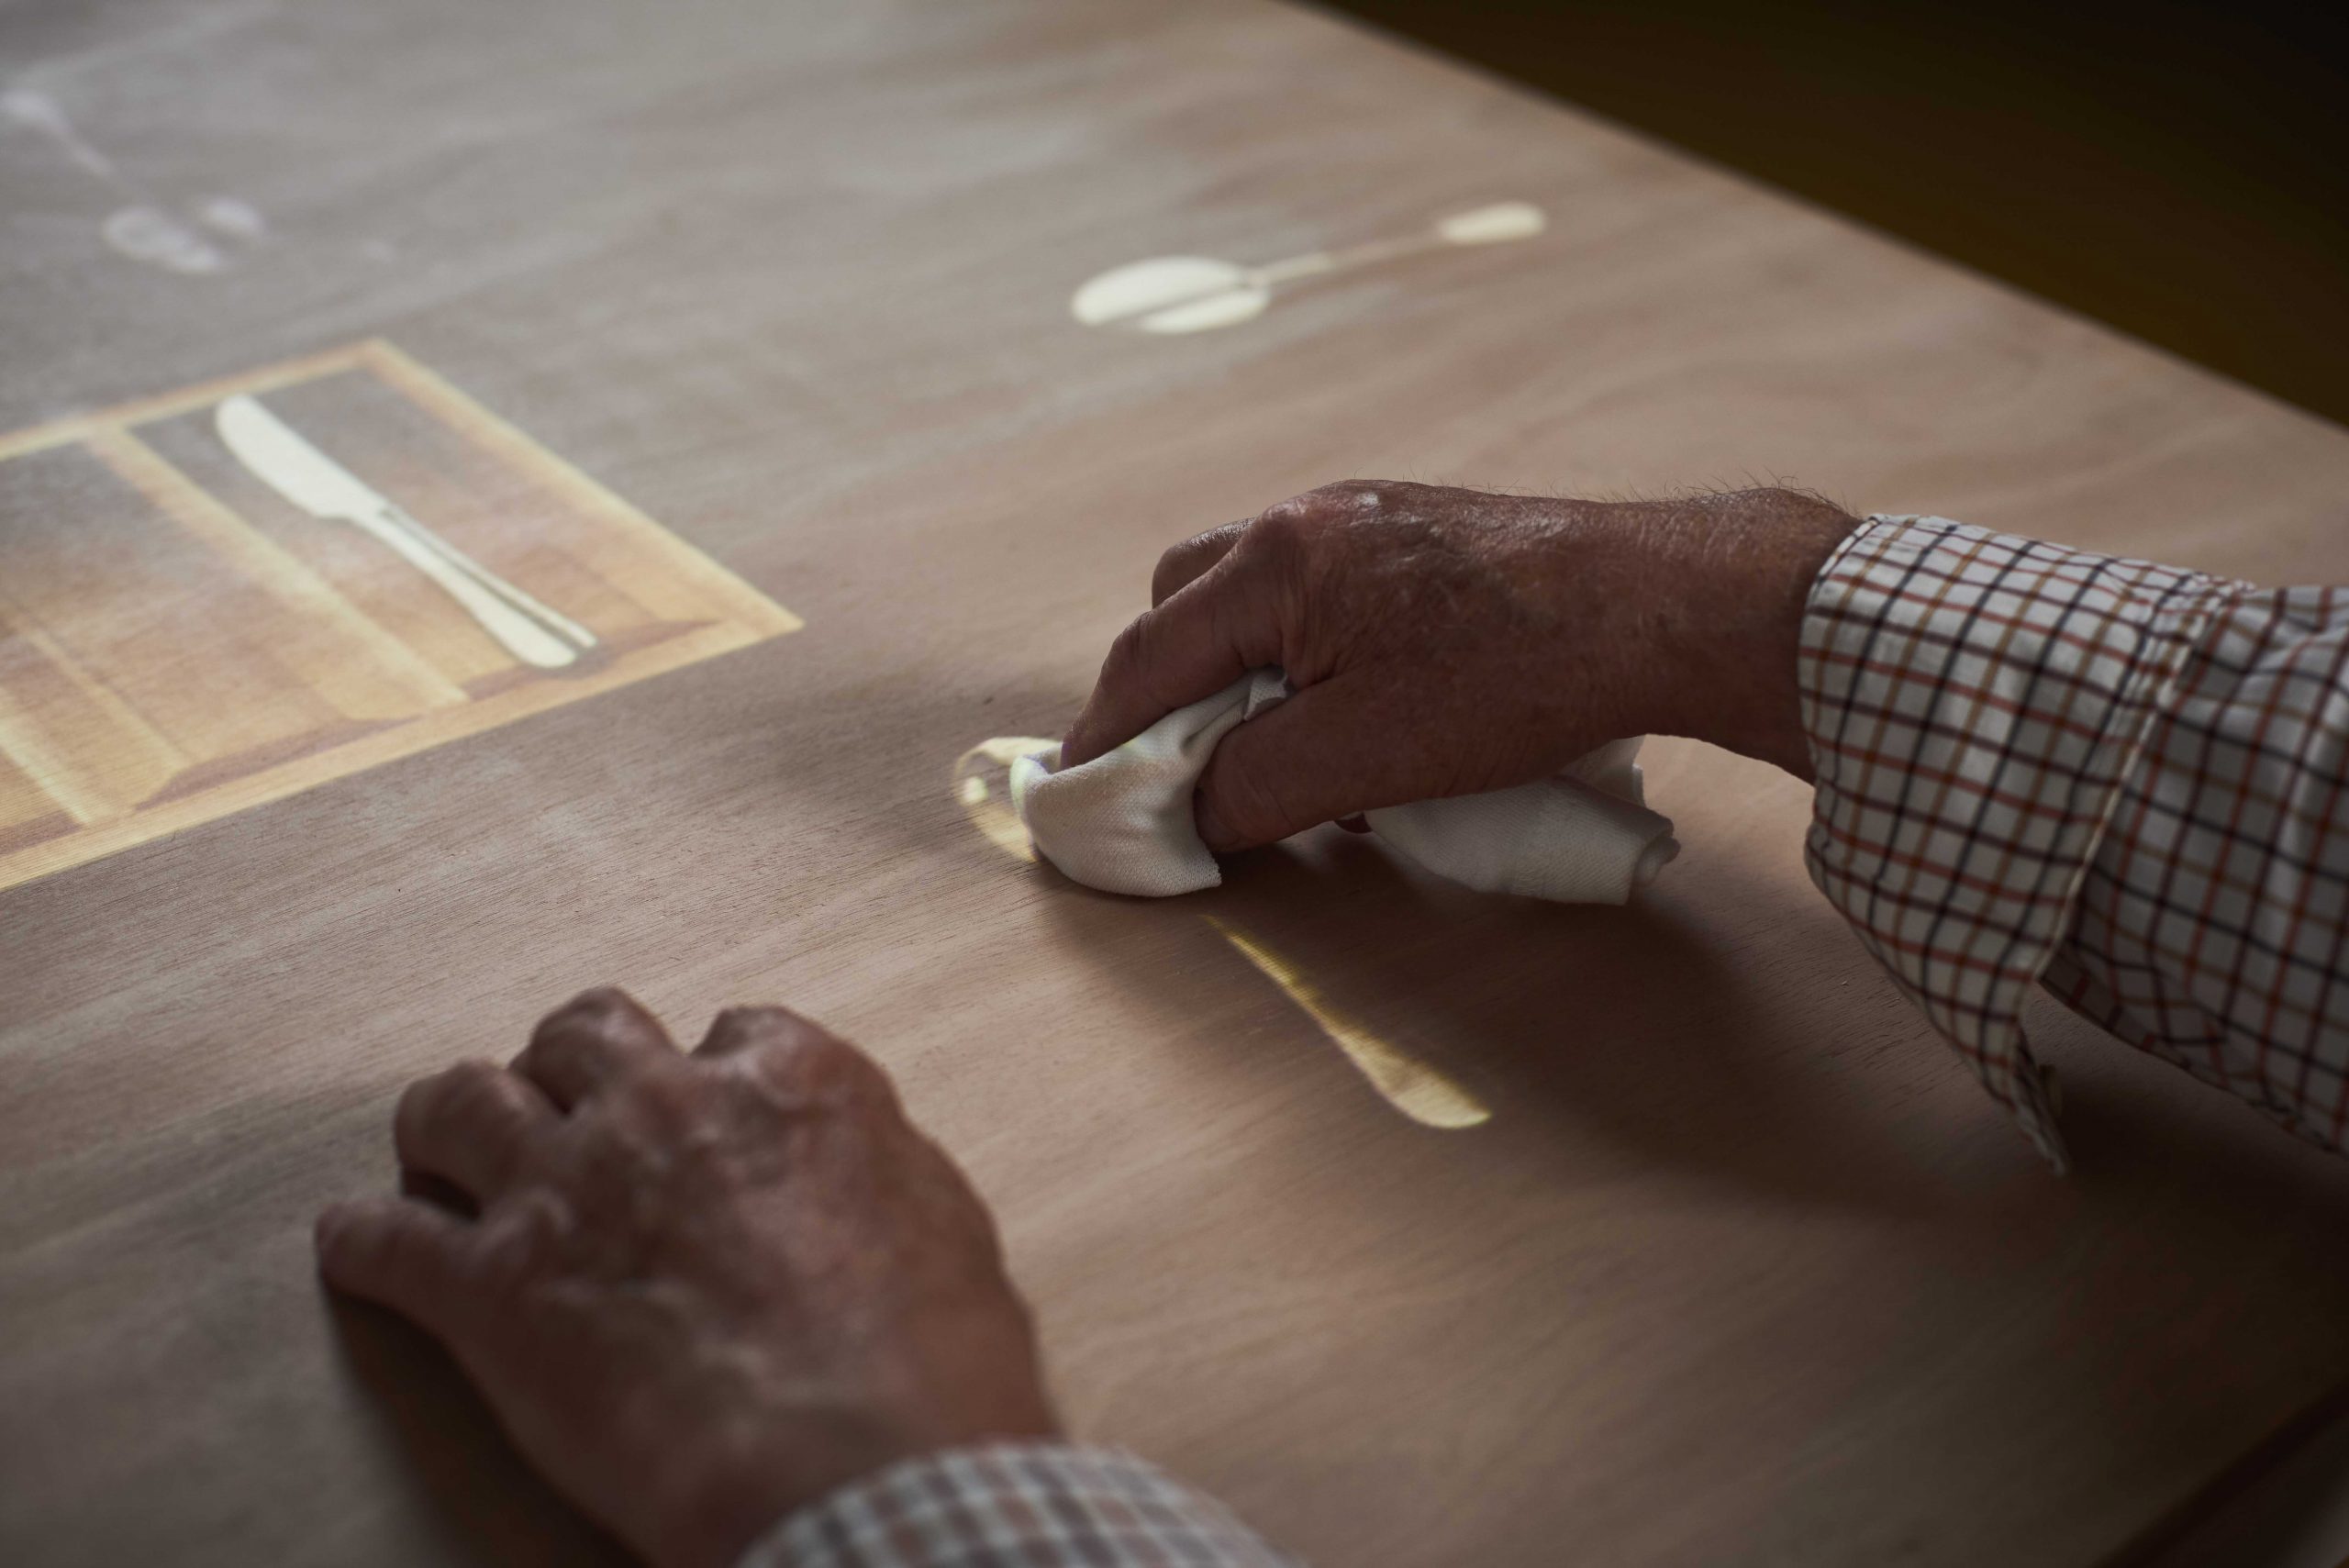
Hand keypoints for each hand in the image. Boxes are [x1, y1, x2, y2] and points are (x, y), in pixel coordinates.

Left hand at [316, 989, 1057, 1567]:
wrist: (853, 1465)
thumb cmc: (925, 1369)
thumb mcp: (945, 1229)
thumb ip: (879, 1171)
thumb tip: (856, 1174)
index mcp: (788, 1085)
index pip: (732, 1029)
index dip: (708, 1068)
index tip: (697, 1097)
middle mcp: (667, 1108)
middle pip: (582, 1035)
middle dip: (568, 1069)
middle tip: (561, 1107)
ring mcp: (567, 1190)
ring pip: (461, 1098)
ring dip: (450, 1122)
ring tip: (440, 1145)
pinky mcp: (491, 1291)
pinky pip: (387, 1238)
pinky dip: (365, 1242)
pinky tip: (357, 1244)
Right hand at [1062, 481, 1855, 849]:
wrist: (1661, 609)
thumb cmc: (1512, 677)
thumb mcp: (1360, 756)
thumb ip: (1249, 786)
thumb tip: (1185, 813)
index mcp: (1275, 562)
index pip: (1147, 654)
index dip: (1103, 733)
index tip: (1079, 794)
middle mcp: (1310, 520)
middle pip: (1187, 606)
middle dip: (1170, 692)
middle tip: (1184, 772)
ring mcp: (1370, 520)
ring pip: (1261, 604)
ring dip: (1249, 682)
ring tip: (1290, 763)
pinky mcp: (1424, 538)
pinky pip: (1328, 601)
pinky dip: (1314, 663)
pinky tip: (1365, 724)